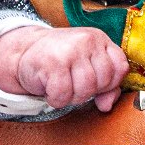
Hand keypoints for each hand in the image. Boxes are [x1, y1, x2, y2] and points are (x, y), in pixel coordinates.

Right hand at [0, 25, 127, 112]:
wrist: (24, 51)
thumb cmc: (60, 61)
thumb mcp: (87, 67)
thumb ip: (106, 87)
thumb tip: (107, 105)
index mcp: (99, 39)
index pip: (120, 68)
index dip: (108, 83)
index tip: (93, 82)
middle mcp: (87, 40)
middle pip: (103, 82)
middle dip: (88, 91)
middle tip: (72, 83)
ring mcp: (70, 50)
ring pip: (85, 90)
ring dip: (71, 96)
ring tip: (61, 85)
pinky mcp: (53, 63)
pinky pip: (63, 95)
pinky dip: (56, 99)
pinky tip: (50, 87)